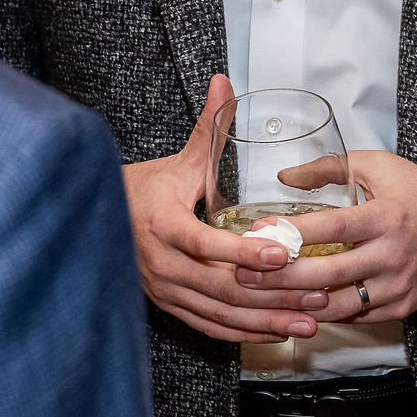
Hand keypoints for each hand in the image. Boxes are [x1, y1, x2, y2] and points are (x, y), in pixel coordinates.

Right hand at [123, 75, 329, 342]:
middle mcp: (162, 264)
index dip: (244, 251)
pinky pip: (211, 327)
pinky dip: (246, 333)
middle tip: (317, 295)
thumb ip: (207, 127)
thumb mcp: (177, 161)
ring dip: (267, 322)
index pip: (205, 244)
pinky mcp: (170, 308)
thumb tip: (224, 82)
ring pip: (221, 314)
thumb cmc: (145, 190)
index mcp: (163, 225)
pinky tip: (278, 332)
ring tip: (309, 323)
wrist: (99, 221)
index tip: (283, 252)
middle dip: (273, 295)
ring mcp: (165, 291)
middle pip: (222, 288)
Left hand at [232, 151, 416, 322]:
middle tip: (244, 273)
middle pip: (328, 275)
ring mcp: (395, 286)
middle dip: (281, 277)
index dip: (293, 233)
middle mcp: (391, 255)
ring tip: (261, 297)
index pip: (333, 228)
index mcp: (385, 217)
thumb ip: (330, 167)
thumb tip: (284, 177)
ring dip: (296, 303)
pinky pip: (354, 317)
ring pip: (337, 305)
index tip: (259, 233)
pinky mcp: (399, 308)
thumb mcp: (378, 166)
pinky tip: (295, 306)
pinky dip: (324, 313)